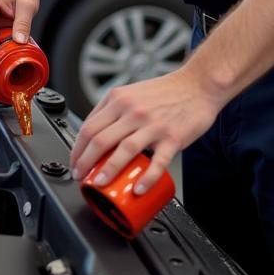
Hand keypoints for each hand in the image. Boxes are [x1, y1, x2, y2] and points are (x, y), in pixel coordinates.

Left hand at [69, 69, 220, 193]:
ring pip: (124, 150)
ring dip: (108, 170)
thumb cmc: (165, 91)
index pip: (89, 126)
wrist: (198, 85)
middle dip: (85, 162)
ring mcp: (153, 125)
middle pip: (100, 140)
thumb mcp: (131, 92)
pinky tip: (138, 189)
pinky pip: (157, 162)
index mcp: (119, 100)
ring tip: (100, 184)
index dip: (77, 149)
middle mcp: (133, 111)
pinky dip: (146, 178)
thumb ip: (112, 110)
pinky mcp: (173, 138)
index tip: (75, 163)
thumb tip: (94, 134)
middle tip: (81, 177)